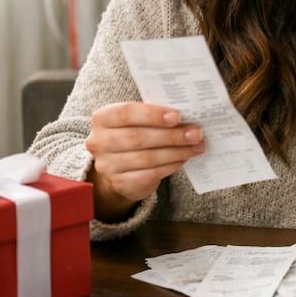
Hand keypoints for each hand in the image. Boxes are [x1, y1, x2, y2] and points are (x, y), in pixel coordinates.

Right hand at [85, 102, 204, 221]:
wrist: (120, 168)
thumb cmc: (135, 135)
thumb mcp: (139, 121)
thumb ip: (156, 116)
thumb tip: (187, 116)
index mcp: (102, 118)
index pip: (126, 113)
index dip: (152, 114)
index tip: (177, 116)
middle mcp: (99, 142)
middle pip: (138, 137)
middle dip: (171, 135)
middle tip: (195, 133)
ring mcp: (107, 165)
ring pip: (147, 158)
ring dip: (176, 152)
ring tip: (196, 146)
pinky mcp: (119, 183)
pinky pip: (150, 174)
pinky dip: (171, 165)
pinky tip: (184, 159)